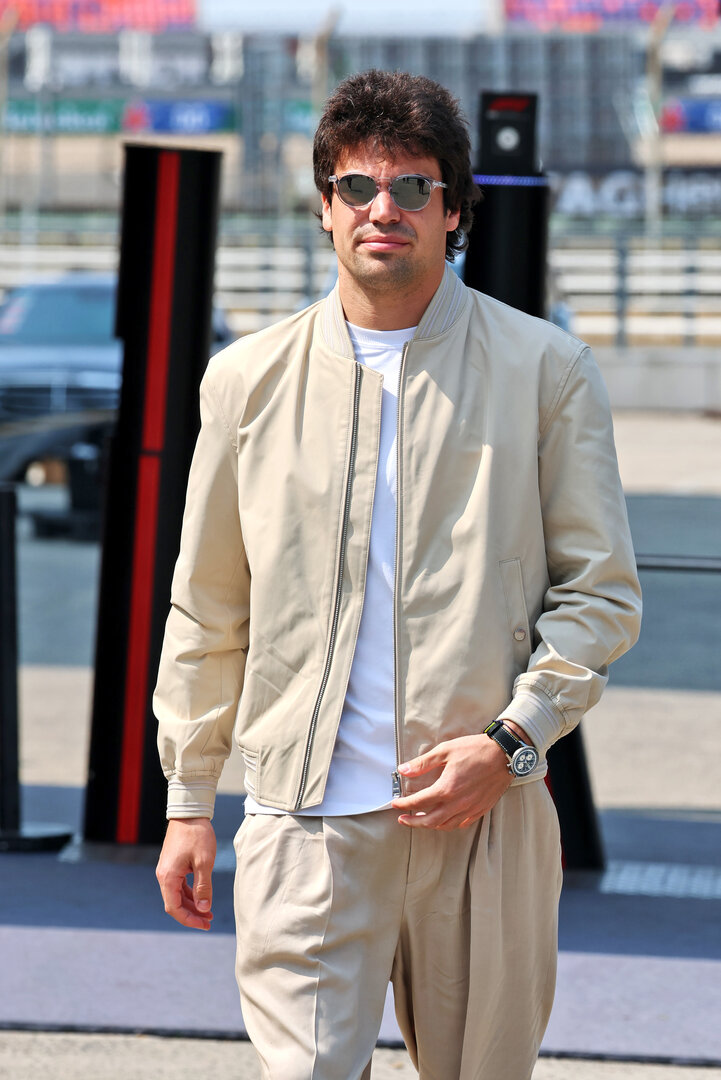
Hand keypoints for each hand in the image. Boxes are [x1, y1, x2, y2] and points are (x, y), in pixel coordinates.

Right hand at [156, 817, 216, 929]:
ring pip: (177, 895)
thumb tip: (204, 909)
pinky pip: (179, 885)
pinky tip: (202, 896)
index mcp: (168, 877)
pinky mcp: (173, 864)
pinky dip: (190, 893)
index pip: (174, 908)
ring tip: (209, 912)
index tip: (205, 925)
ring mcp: (167, 870)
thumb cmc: (197, 835)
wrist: (190, 812)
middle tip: (209, 921)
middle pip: (175, 903)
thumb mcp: (204, 862)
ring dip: (192, 905)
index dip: (189, 920)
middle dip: (192, 914)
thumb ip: (203, 887)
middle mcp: (164, 875)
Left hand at [391, 733, 512, 830]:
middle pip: (430, 821)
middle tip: (403, 819)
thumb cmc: (475, 750)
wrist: (503, 754)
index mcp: (446, 789)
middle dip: (413, 822)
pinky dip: (449, 825)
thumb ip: (423, 763)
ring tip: (421, 820)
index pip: (418, 802)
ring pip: (445, 826)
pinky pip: (461, 824)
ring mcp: (470, 809)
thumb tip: (403, 769)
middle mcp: (457, 803)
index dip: (404, 805)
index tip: (396, 804)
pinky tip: (445, 820)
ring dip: (430, 826)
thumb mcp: (445, 750)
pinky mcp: (480, 809)